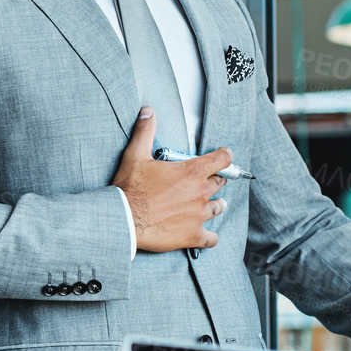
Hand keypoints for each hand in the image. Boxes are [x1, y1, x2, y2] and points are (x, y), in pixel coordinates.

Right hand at [111, 107, 229, 252]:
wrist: (124, 219)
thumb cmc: (130, 188)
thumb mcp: (136, 155)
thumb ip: (145, 131)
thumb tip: (148, 111)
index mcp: (192, 172)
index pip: (221, 159)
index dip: (225, 155)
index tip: (226, 155)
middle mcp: (200, 193)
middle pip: (220, 183)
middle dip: (216, 180)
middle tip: (210, 180)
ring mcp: (199, 216)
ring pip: (218, 207)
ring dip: (217, 204)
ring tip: (216, 204)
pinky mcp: (193, 235)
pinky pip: (212, 238)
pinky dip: (211, 236)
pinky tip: (208, 235)